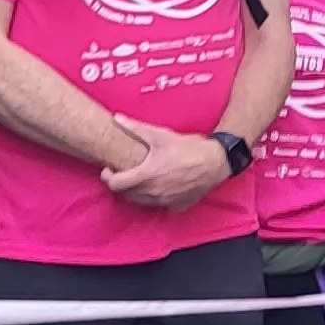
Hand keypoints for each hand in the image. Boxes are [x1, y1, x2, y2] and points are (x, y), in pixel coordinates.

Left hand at [101, 117, 233, 210]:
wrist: (217, 161)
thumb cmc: (189, 148)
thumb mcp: (161, 135)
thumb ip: (136, 128)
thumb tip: (116, 118)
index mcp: (146, 176)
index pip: (115, 185)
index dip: (108, 177)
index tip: (110, 169)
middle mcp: (153, 193)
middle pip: (126, 195)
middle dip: (122, 184)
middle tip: (126, 171)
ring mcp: (166, 201)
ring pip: (141, 202)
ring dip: (136, 192)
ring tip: (141, 178)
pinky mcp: (178, 205)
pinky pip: (160, 205)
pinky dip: (155, 198)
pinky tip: (161, 185)